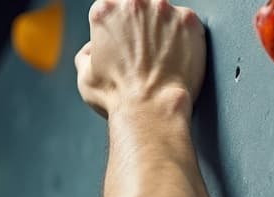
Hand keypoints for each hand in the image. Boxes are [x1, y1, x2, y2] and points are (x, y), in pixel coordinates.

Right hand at [75, 0, 205, 119]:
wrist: (151, 108)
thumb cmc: (117, 96)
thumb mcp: (84, 76)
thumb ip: (86, 54)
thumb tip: (93, 49)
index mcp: (105, 10)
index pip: (109, 7)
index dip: (114, 26)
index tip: (120, 41)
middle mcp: (135, 3)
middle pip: (137, 5)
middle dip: (138, 25)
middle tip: (140, 51)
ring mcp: (164, 9)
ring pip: (163, 13)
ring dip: (160, 29)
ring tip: (158, 58)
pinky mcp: (189, 21)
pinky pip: (186, 23)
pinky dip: (182, 37)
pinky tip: (174, 58)